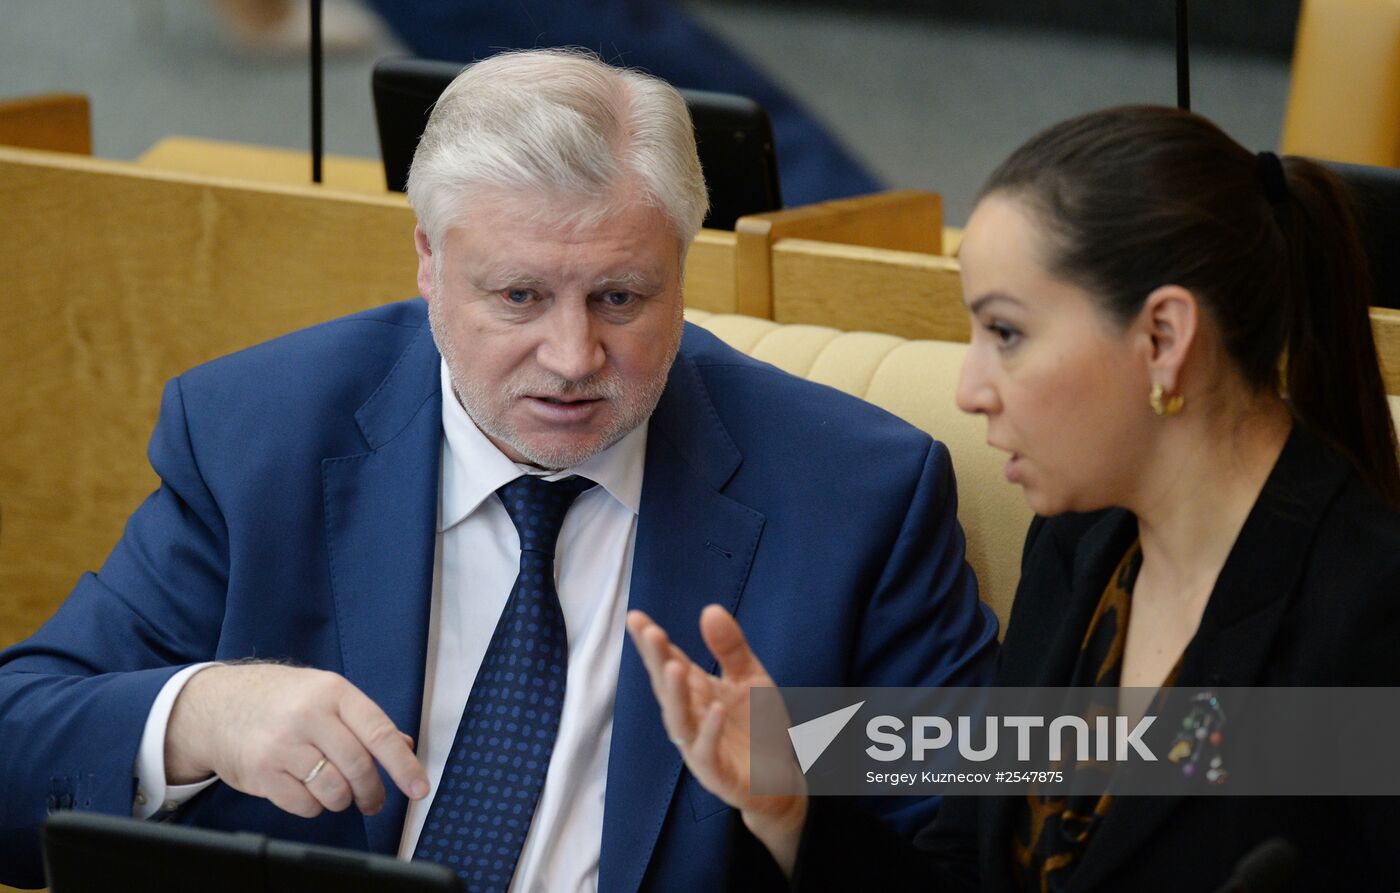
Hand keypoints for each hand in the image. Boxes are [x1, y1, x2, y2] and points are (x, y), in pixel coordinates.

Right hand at [165, 663, 428, 817]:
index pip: (379, 733)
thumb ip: (364, 720)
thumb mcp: (324, 693)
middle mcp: (308, 716)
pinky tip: (308, 792)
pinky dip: (314, 806)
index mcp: (333, 692)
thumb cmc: (280, 699)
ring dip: (342, 800)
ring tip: (337, 793)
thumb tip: (404, 746)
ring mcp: (282, 745)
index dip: (404, 766)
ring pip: (333, 791)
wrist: (216, 704)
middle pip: (358, 767)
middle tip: (374, 800)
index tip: (419, 789)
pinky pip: (304, 805)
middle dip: (372, 791)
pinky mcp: (261, 772)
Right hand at [626, 605, 807, 875]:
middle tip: (650, 632)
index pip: (668, 662)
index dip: (652, 642)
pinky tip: (716, 708)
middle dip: (656, 660)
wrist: (779, 779)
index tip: (636, 617)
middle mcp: (689, 717)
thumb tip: (709, 608)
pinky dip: (710, 730)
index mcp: (694, 692)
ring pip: (680, 719)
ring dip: (675, 694)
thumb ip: (731, 647)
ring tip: (674, 667)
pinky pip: (708, 750)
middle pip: (667, 686)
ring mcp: (698, 746)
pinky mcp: (716, 772)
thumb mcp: (750, 678)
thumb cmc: (758, 726)